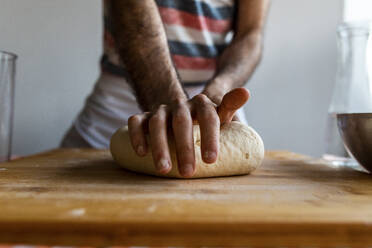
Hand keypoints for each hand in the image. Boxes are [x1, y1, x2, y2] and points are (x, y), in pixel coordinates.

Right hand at [127, 88, 249, 176]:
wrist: (181, 110)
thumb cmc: (205, 119)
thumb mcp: (220, 113)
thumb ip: (230, 105)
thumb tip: (246, 92)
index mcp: (201, 104)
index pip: (208, 116)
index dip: (210, 137)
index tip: (211, 160)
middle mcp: (180, 105)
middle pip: (181, 121)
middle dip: (184, 147)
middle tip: (188, 173)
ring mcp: (161, 110)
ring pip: (157, 123)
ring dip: (160, 146)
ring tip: (164, 170)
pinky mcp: (144, 116)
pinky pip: (136, 122)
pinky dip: (137, 136)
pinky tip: (141, 153)